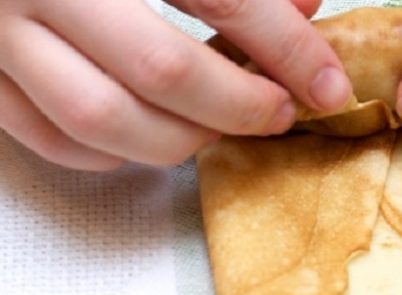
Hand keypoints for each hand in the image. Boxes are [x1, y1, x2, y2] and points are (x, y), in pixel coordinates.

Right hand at [0, 0, 351, 169]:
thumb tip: (303, 9)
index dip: (287, 48)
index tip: (328, 85)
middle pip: (161, 69)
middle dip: (238, 106)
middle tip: (278, 114)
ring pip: (101, 118)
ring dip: (179, 139)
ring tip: (216, 129)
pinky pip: (50, 137)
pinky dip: (111, 152)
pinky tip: (149, 136)